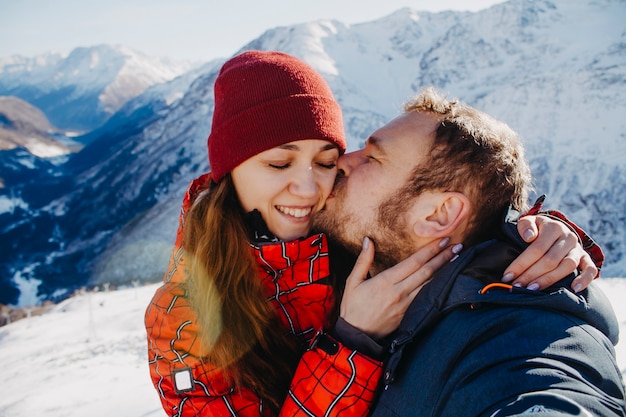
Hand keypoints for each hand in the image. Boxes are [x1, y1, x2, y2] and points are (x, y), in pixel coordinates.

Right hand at [340, 237, 460, 338]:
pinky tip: (447, 280)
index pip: (413, 262)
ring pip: (430, 285)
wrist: (357, 336)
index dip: (430, 250)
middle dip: (443, 257)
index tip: (442, 240)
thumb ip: (363, 260)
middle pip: (426, 272)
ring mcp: (406, 305)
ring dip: (445, 271)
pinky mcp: (409, 315)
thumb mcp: (353, 282)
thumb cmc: (353, 307)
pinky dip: (438, 287)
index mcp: (385, 281)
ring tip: (457, 259)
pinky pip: (426, 298)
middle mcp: (399, 292)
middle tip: (458, 245)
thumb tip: (368, 240)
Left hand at [502, 215, 596, 291]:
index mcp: (553, 228)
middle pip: (550, 260)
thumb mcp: (528, 221)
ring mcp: (578, 249)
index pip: (536, 249)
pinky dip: (585, 279)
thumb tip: (529, 237)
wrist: (553, 228)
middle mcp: (568, 237)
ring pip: (567, 266)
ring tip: (533, 290)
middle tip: (517, 287)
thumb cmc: (536, 228)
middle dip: (531, 275)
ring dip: (549, 280)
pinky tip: (574, 289)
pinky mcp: (586, 258)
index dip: (521, 264)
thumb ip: (525, 226)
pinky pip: (590, 269)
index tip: (507, 277)